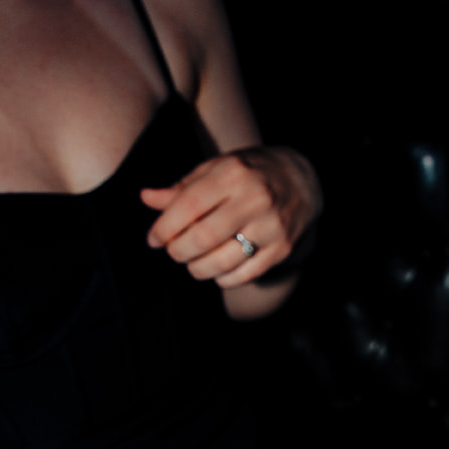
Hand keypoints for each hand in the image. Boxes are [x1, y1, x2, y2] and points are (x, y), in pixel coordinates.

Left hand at [141, 147, 321, 287]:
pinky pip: (245, 274)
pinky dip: (223, 278)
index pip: (189, 205)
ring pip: (223, 261)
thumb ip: (182, 188)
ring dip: (198, 268)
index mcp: (232, 173)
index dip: (165, 227)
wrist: (301, 181)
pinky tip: (216, 271)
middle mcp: (254, 199)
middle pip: (203, 237)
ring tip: (193, 262)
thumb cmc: (248, 174)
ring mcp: (271, 226)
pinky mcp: (282, 248)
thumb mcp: (216, 169)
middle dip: (179, 251)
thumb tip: (146, 198)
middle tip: (173, 252)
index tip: (154, 239)